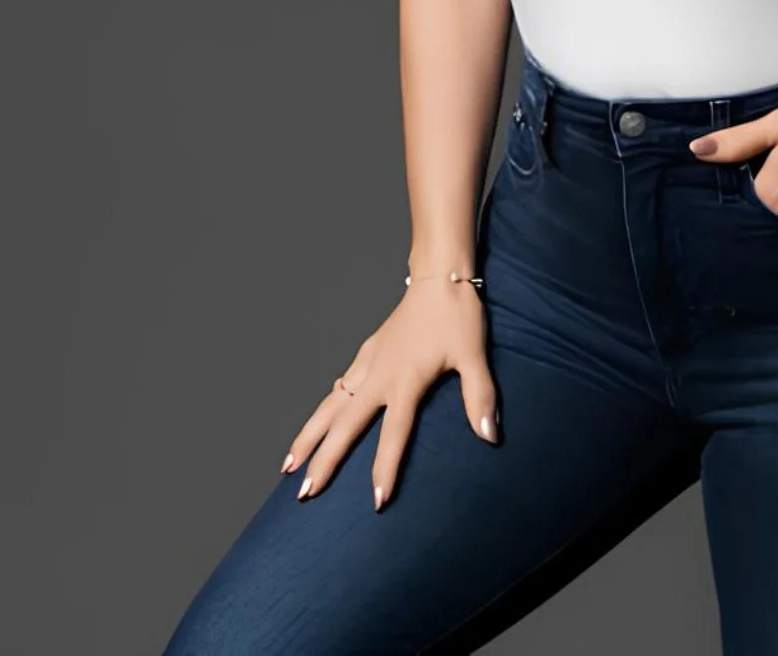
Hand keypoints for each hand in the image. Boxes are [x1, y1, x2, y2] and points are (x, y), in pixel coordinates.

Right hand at [279, 276, 498, 510]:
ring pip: (331, 405)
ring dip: (309, 435)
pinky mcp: (367, 353)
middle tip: (304, 493)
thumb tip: (490, 436)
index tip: (375, 501)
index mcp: (406, 381)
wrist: (439, 277)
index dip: (384, 468)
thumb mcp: (474, 356)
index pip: (393, 434)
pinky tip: (316, 422)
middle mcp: (380, 376)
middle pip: (345, 425)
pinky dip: (323, 408)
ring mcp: (369, 363)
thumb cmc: (458, 316)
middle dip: (324, 460)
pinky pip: (339, 387)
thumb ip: (480, 397)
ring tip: (288, 465)